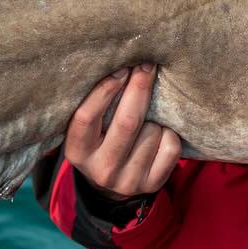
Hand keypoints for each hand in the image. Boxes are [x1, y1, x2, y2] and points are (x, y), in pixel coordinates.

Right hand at [65, 64, 181, 201]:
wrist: (110, 184)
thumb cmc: (99, 140)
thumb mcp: (87, 129)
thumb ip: (95, 104)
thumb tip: (120, 63)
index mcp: (77, 152)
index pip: (87, 117)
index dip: (105, 89)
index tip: (121, 67)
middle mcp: (101, 170)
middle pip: (127, 122)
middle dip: (139, 88)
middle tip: (147, 65)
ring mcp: (128, 181)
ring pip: (152, 133)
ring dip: (154, 117)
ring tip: (147, 117)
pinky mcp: (151, 185)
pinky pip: (170, 148)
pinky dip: (169, 133)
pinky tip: (159, 133)